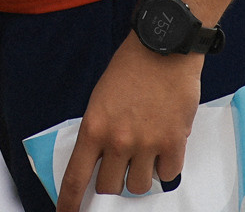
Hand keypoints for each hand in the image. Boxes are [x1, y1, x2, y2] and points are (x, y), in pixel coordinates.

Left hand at [56, 34, 202, 208]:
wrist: (164, 48)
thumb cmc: (131, 67)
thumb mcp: (100, 98)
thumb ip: (99, 131)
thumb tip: (100, 159)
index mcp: (93, 127)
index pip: (76, 177)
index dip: (70, 202)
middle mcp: (118, 140)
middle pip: (110, 188)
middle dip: (112, 184)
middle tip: (118, 171)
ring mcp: (147, 144)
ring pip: (140, 186)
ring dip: (140, 176)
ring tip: (144, 154)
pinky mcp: (174, 143)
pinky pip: (168, 175)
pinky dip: (165, 167)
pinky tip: (164, 148)